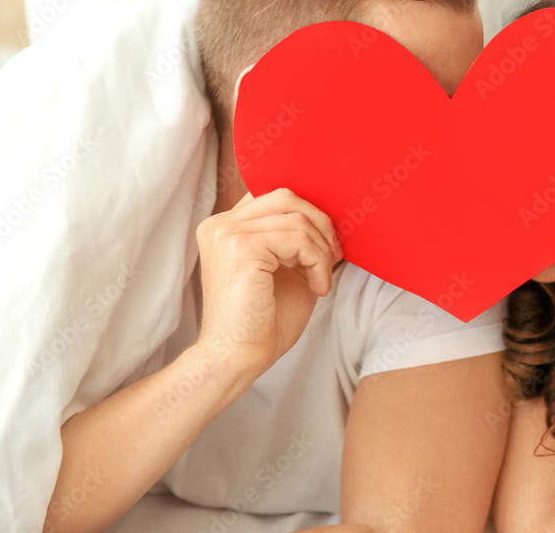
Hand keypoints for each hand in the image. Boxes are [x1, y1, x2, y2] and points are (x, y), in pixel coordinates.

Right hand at [194, 187, 341, 378]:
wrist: (238, 358)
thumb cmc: (262, 322)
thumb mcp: (286, 269)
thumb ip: (297, 240)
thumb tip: (329, 220)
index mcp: (226, 227)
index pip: (274, 198)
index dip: (308, 214)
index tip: (326, 245)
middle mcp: (220, 225)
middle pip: (285, 197)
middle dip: (320, 224)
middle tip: (333, 256)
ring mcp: (227, 234)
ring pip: (297, 219)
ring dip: (321, 250)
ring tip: (322, 279)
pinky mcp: (241, 248)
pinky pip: (298, 239)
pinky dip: (317, 263)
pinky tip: (317, 288)